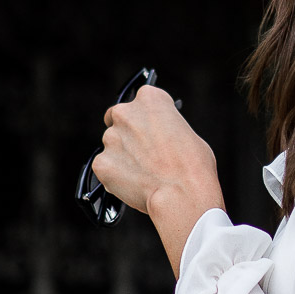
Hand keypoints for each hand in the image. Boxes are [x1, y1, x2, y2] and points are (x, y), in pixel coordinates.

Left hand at [92, 86, 223, 273]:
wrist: (181, 194)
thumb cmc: (193, 166)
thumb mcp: (188, 134)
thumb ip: (166, 130)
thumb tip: (159, 140)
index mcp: (150, 99)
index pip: (143, 100)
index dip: (148, 117)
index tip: (152, 128)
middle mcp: (125, 113)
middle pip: (120, 118)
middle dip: (129, 133)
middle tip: (143, 151)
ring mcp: (111, 138)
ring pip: (113, 144)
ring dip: (123, 155)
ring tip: (142, 172)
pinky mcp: (101, 162)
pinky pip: (105, 167)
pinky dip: (115, 175)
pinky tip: (133, 183)